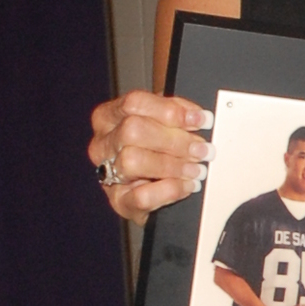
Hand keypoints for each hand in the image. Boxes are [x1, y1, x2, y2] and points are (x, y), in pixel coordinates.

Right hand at [90, 89, 209, 220]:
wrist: (149, 188)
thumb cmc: (154, 148)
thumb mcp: (162, 123)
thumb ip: (176, 114)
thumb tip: (198, 117)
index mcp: (109, 116)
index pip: (134, 103)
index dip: (169, 111)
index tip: (200, 120)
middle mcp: (102, 143)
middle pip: (132, 130)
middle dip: (173, 140)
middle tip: (202, 149)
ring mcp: (107, 173)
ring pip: (132, 161)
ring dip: (172, 165)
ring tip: (197, 169)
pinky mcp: (118, 201)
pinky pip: (141, 196)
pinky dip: (169, 190)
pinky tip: (188, 186)